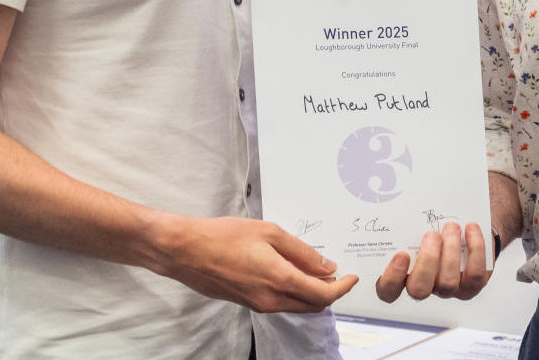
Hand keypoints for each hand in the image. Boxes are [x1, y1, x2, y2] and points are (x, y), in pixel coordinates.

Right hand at [160, 215, 357, 312]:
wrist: (186, 251)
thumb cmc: (223, 236)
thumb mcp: (269, 233)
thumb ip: (301, 251)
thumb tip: (327, 266)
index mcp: (279, 279)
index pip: (323, 295)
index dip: (342, 288)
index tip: (352, 277)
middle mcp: (271, 299)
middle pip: (312, 305)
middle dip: (330, 292)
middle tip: (338, 274)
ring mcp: (258, 304)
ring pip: (296, 306)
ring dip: (311, 293)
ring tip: (316, 270)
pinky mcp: (248, 303)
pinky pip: (280, 303)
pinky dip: (294, 293)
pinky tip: (292, 273)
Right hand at [375, 222, 490, 301]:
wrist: (463, 231)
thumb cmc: (432, 227)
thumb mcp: (416, 225)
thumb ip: (408, 223)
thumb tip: (407, 203)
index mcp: (401, 275)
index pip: (388, 290)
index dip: (392, 277)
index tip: (401, 254)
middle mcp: (423, 287)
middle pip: (418, 289)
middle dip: (427, 261)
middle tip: (432, 235)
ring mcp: (447, 289)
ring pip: (447, 283)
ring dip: (450, 251)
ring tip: (451, 226)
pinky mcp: (471, 285)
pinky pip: (474, 273)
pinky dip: (474, 248)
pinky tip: (470, 227)